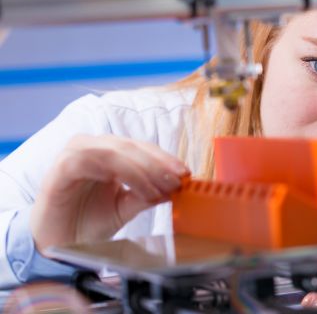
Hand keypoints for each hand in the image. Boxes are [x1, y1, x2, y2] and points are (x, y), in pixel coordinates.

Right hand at [30, 134, 189, 254]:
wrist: (57, 244)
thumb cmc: (87, 222)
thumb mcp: (126, 207)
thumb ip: (148, 195)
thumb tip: (176, 187)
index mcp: (108, 152)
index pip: (142, 148)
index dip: (165, 159)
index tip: (185, 174)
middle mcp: (92, 147)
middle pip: (132, 146)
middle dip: (159, 164)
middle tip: (177, 181)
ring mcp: (75, 154)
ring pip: (117, 151)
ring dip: (144, 170)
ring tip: (160, 190)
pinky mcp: (62, 166)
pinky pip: (94, 161)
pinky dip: (123, 174)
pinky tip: (140, 191)